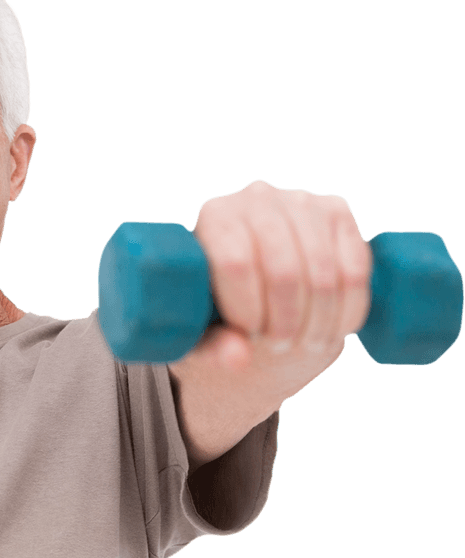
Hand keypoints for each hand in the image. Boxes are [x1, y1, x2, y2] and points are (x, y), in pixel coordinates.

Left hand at [175, 179, 373, 411]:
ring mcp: (302, 201)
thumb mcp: (202, 329)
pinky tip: (335, 328)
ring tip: (305, 343)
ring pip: (323, 272)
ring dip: (320, 321)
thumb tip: (239, 359)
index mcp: (214, 217)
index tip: (251, 335)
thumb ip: (212, 347)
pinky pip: (356, 266)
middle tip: (279, 347)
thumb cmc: (215, 303)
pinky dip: (349, 307)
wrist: (253, 274)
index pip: (236, 264)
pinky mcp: (338, 212)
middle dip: (286, 322)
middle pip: (283, 271)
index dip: (248, 310)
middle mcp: (256, 198)